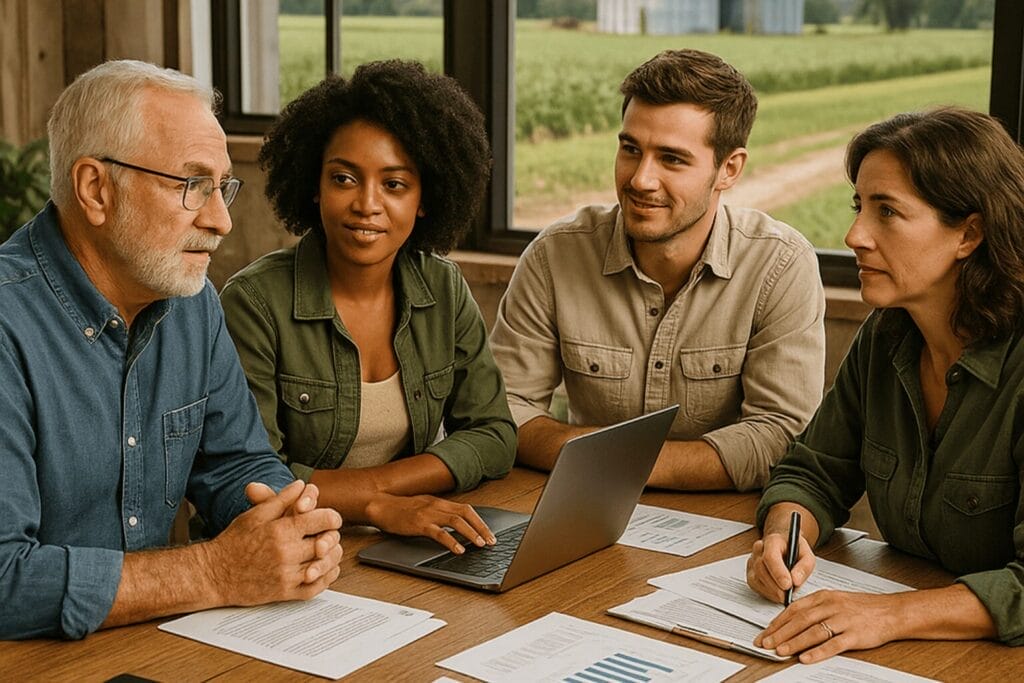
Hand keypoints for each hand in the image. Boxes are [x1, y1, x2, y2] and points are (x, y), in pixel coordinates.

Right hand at [205, 480, 343, 604]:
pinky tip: (324, 570)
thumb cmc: (232, 543)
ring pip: (324, 566)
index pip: (322, 520)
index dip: (332, 517)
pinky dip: (325, 579)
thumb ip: (281, 499)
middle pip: (326, 542)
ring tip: (328, 550)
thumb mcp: (255, 515)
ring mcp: (286, 575)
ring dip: (331, 557)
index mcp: (281, 530)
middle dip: (332, 536)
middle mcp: (286, 553)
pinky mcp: (284, 593)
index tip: (331, 518)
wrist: (214, 574)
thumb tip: (301, 485)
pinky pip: (315, 588)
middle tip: (329, 533)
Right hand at [364, 493, 495, 553]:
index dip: (481, 521)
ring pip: (456, 521)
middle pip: (466, 514)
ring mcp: (428, 514)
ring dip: (471, 533)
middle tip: (492, 541)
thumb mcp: (424, 507)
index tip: (490, 533)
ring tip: (481, 544)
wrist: (380, 505)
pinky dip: (451, 541)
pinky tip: (459, 549)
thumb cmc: (400, 508)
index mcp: (440, 502)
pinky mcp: (419, 524)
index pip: (467, 509)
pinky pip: (439, 533)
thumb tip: (456, 525)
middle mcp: (437, 505)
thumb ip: (439, 513)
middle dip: (482, 528)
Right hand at [746, 530, 815, 602]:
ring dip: (771, 591)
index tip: (788, 585)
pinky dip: (767, 593)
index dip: (778, 572)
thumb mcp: (807, 555)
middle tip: (788, 594)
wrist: (783, 547)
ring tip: (785, 594)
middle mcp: (758, 549)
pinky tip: (777, 594)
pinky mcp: (750, 573)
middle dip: (775, 585)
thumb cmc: (794, 550)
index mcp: (772, 541)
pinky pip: (755, 586)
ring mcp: (752, 561)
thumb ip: (805, 566)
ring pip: (756, 579)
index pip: (770, 557)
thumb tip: (796, 581)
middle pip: (761, 569)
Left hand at [754, 590, 903, 662]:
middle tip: (765, 644)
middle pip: (800, 620)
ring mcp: (843, 620)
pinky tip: (806, 658)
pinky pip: (833, 644)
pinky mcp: (855, 635)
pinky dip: (818, 652)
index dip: (778, 622)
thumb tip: (791, 620)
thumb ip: (814, 608)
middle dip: (780, 633)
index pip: (794, 609)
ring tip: (780, 651)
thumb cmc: (862, 607)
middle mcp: (831, 606)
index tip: (765, 632)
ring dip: (794, 642)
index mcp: (823, 596)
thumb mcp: (835, 600)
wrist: (892, 611)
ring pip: (813, 632)